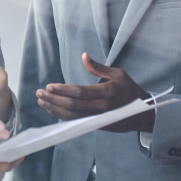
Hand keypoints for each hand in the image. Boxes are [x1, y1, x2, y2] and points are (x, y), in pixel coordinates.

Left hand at [36, 53, 154, 132]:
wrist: (142, 114)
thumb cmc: (129, 90)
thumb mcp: (118, 74)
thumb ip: (98, 67)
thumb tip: (84, 55)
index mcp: (107, 93)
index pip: (80, 93)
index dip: (63, 90)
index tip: (49, 86)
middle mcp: (102, 108)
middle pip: (73, 106)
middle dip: (54, 99)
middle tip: (39, 92)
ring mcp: (98, 118)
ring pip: (72, 116)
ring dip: (54, 108)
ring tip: (41, 100)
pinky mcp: (96, 125)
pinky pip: (75, 121)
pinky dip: (61, 116)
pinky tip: (51, 109)